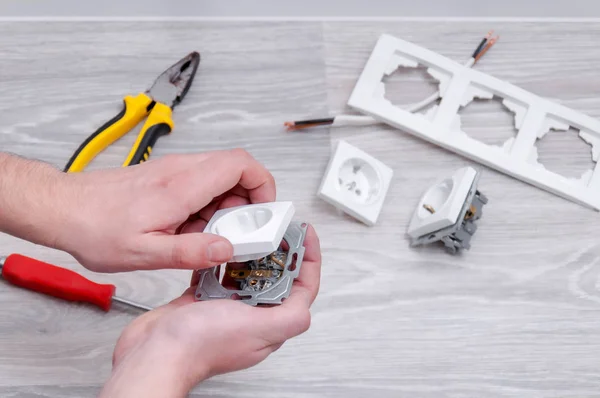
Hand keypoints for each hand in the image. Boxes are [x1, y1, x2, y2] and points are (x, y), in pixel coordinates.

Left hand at [55, 149, 275, 271]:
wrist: (64, 209)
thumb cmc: (95, 228)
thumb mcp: (144, 253)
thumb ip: (190, 252)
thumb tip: (227, 249)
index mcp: (181, 186)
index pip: (241, 164)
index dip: (264, 184)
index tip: (262, 213)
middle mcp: (181, 171)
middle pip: (237, 170)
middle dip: (246, 203)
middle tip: (234, 233)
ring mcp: (174, 171)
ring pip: (221, 178)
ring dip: (226, 207)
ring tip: (205, 235)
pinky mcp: (167, 177)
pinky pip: (203, 185)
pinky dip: (208, 207)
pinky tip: (188, 230)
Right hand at [100, 226, 320, 397]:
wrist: (154, 353)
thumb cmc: (200, 346)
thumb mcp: (258, 328)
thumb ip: (290, 316)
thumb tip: (307, 304)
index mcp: (269, 324)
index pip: (301, 288)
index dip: (307, 260)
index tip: (305, 235)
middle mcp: (250, 316)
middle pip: (275, 277)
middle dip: (279, 252)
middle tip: (278, 229)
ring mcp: (225, 308)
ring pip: (246, 273)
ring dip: (250, 253)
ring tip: (252, 232)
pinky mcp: (201, 300)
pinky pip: (217, 274)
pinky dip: (220, 260)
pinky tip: (220, 247)